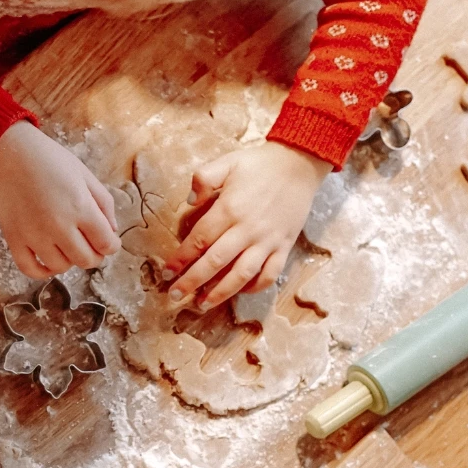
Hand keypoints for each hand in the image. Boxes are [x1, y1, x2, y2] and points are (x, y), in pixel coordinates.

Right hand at [0, 121, 119, 278]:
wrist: (10, 153)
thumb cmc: (50, 160)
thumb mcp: (85, 175)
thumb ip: (104, 204)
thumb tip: (111, 231)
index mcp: (82, 208)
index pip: (106, 244)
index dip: (111, 245)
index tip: (108, 240)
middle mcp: (59, 226)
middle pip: (86, 260)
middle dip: (94, 255)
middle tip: (90, 245)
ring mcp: (35, 236)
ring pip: (60, 267)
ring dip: (69, 260)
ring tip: (67, 246)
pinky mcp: (14, 239)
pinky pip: (30, 269)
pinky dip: (42, 271)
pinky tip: (48, 261)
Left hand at [168, 141, 330, 309]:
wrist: (300, 163)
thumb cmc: (260, 164)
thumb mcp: (227, 162)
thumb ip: (203, 178)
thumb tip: (188, 201)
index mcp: (229, 209)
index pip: (199, 239)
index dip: (181, 258)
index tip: (167, 271)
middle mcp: (247, 229)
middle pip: (215, 262)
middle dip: (192, 281)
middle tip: (174, 295)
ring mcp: (268, 240)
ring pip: (241, 274)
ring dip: (220, 292)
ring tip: (202, 304)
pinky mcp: (284, 246)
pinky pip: (270, 274)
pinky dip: (255, 286)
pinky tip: (240, 292)